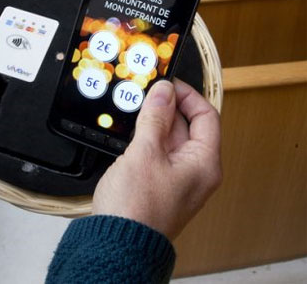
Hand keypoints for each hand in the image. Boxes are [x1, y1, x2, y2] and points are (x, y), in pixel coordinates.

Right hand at [92, 79, 221, 239]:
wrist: (117, 241)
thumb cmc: (137, 207)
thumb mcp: (145, 152)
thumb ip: (155, 117)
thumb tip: (164, 90)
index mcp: (204, 163)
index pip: (206, 116)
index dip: (188, 95)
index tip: (168, 83)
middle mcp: (196, 170)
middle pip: (188, 126)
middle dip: (168, 107)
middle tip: (146, 93)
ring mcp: (178, 177)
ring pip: (170, 138)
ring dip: (155, 121)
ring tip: (136, 109)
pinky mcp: (160, 182)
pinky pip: (158, 151)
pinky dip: (147, 137)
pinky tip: (132, 131)